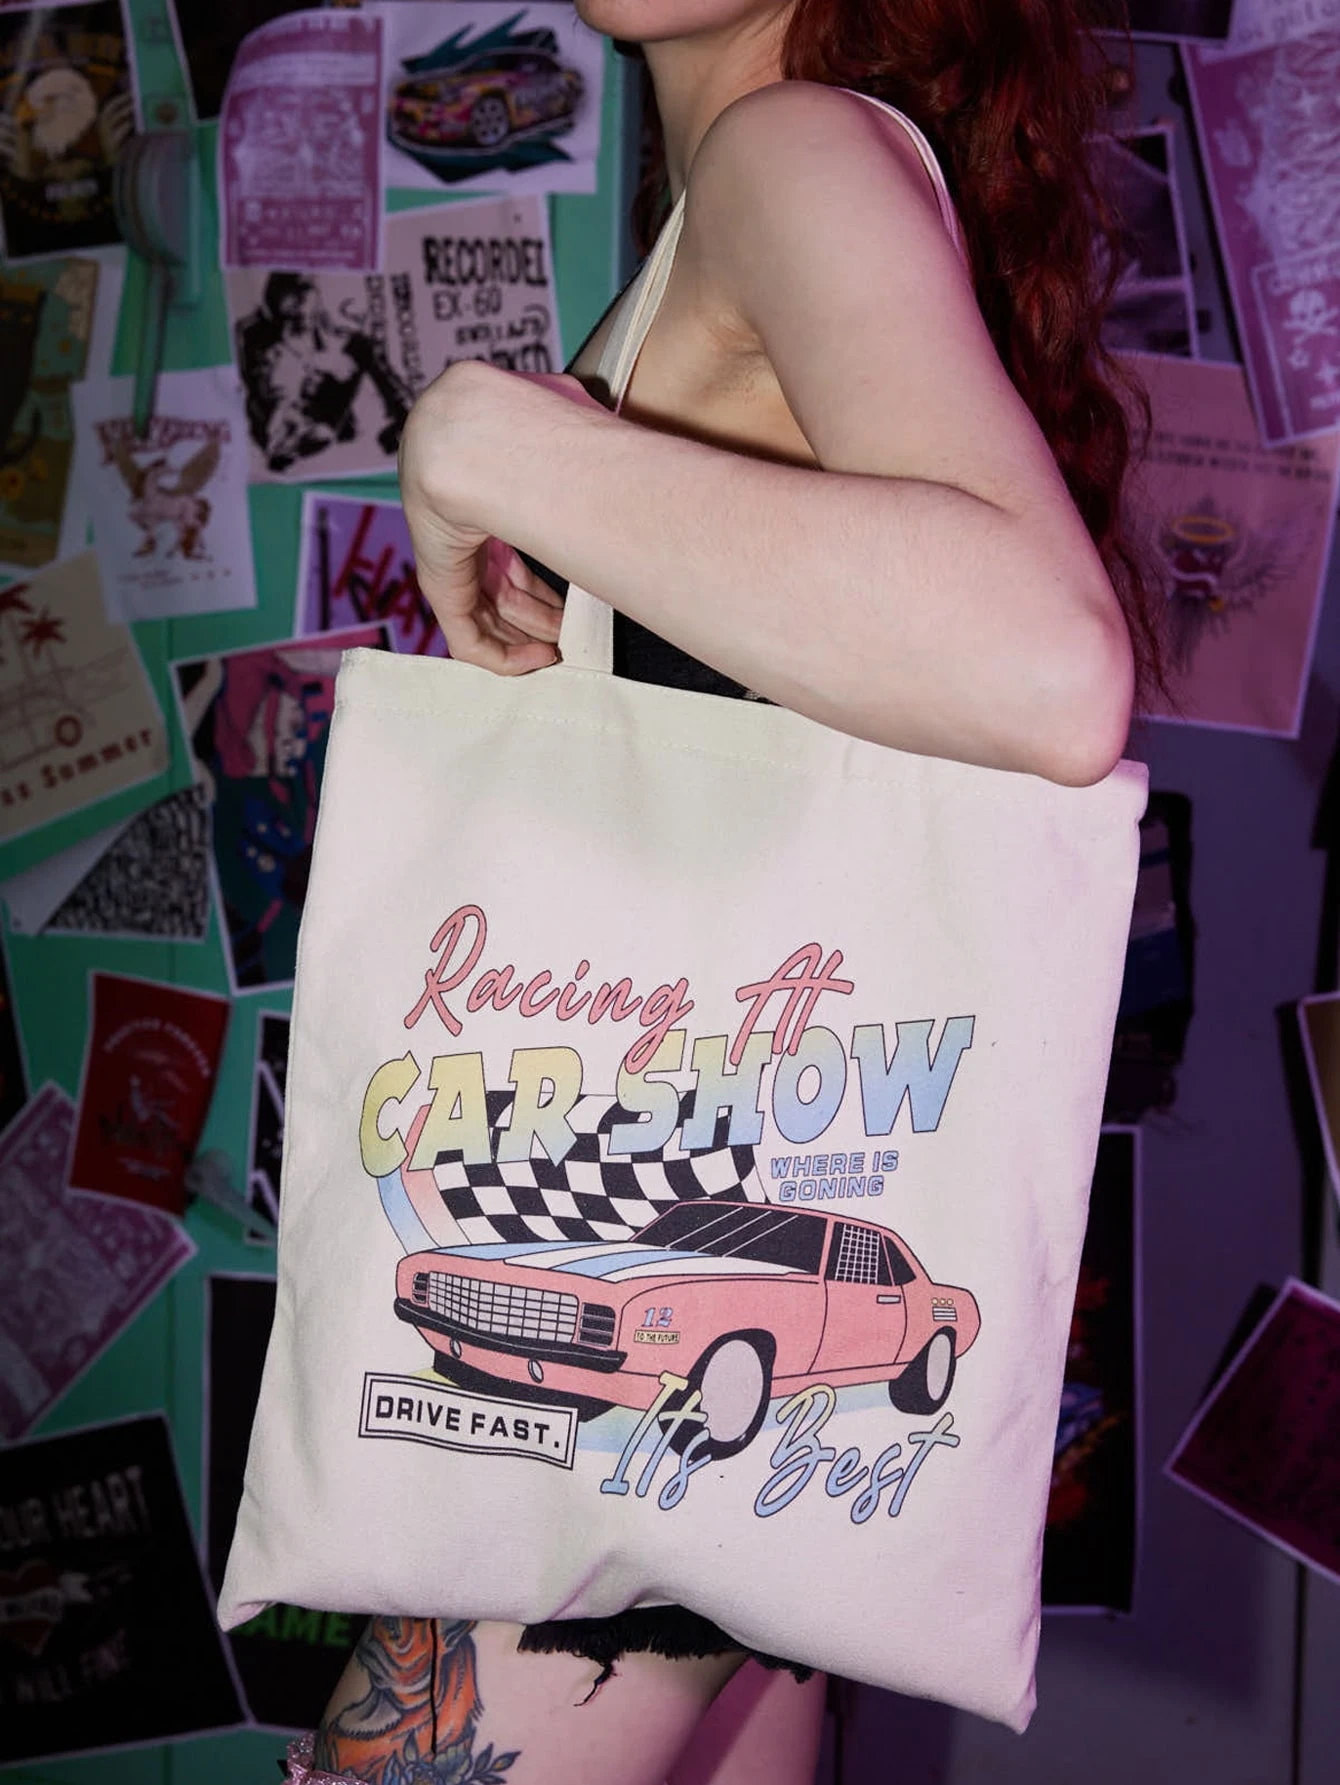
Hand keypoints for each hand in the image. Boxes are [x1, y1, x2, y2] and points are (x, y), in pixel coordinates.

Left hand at [398, 360, 599, 673]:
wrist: (473, 436)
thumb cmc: (523, 416)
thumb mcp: (563, 407)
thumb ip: (576, 417)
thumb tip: (593, 411)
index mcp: (481, 482)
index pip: (507, 543)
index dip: (539, 574)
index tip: (571, 596)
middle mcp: (460, 520)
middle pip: (498, 581)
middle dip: (537, 612)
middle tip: (570, 630)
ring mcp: (446, 550)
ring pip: (484, 610)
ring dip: (526, 637)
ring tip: (560, 650)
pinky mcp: (437, 581)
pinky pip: (466, 634)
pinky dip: (501, 656)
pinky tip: (535, 663)